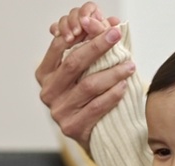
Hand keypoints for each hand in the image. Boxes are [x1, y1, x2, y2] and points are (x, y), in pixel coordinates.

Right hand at [35, 5, 134, 151]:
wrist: (91, 135)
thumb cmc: (87, 97)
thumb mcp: (83, 71)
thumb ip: (87, 48)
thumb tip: (109, 22)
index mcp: (45, 74)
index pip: (59, 47)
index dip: (81, 34)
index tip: (101, 23)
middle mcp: (48, 92)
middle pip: (73, 63)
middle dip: (97, 46)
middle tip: (116, 35)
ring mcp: (58, 111)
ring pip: (88, 85)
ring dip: (112, 72)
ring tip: (130, 65)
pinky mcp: (72, 127)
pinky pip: (96, 106)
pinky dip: (113, 94)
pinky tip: (124, 86)